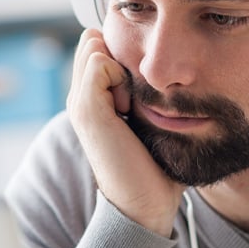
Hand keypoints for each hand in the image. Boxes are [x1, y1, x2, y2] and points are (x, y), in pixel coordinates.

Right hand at [67, 29, 182, 236]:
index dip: (123, 56)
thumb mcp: (151, 124)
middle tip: (135, 97)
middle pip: (94, 42)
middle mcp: (79, 99)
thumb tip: (169, 74)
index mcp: (93, 101)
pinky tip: (128, 110)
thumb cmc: (155, 170)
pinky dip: (120, 77)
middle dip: (120, 56)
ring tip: (131, 106)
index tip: (140, 94)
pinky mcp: (86, 108)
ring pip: (96, 47)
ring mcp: (79, 102)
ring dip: (121, 68)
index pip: (99, 47)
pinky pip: (99, 61)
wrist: (142, 205)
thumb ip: (148, 96)